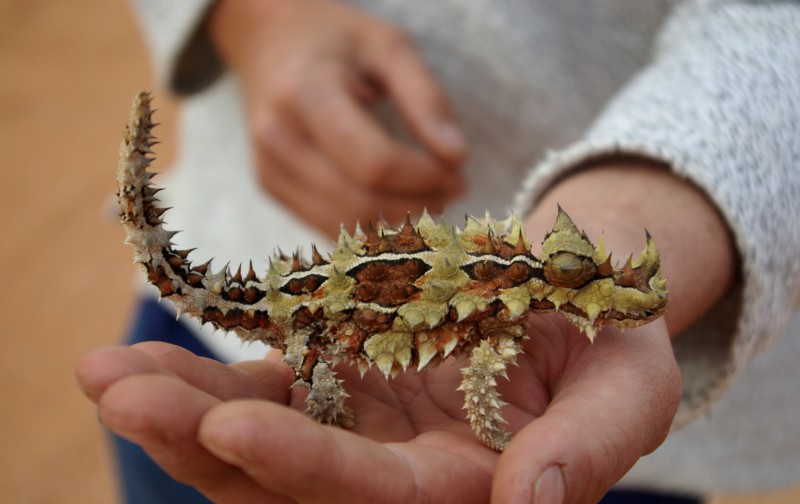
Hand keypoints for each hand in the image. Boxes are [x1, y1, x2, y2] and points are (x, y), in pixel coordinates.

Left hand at [76, 313, 678, 502]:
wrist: (575, 299)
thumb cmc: (615, 344)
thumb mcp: (627, 389)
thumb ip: (589, 448)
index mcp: (468, 488)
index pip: (380, 498)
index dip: (309, 470)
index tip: (236, 428)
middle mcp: (398, 470)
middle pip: (290, 480)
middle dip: (202, 444)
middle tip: (119, 394)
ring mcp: (361, 424)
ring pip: (258, 435)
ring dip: (181, 408)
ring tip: (105, 373)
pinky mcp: (339, 379)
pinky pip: (263, 383)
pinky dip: (206, 372)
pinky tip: (145, 352)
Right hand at [208, 0, 466, 237]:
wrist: (269, 40)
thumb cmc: (338, 41)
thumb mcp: (388, 46)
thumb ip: (426, 98)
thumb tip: (457, 157)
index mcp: (306, 93)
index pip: (374, 163)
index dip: (425, 179)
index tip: (459, 173)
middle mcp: (277, 136)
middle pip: (359, 202)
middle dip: (417, 205)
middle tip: (453, 189)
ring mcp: (268, 167)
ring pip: (344, 225)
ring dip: (397, 224)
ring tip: (430, 198)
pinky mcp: (269, 186)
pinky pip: (327, 226)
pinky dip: (371, 226)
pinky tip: (398, 205)